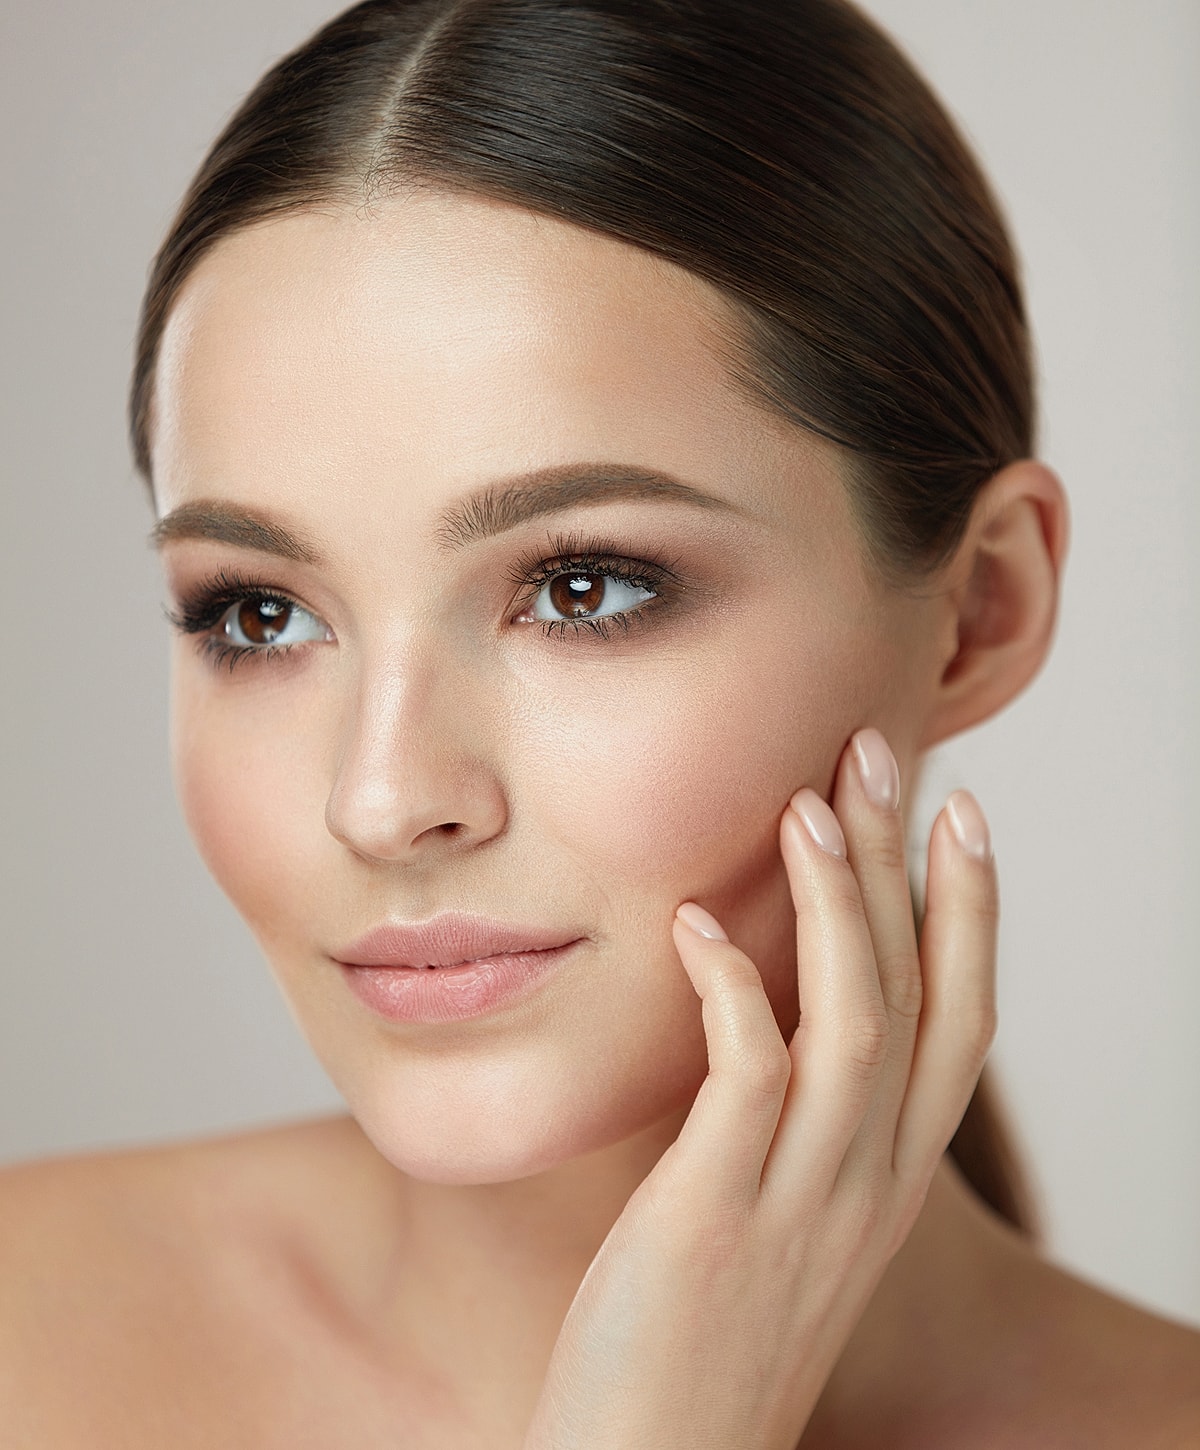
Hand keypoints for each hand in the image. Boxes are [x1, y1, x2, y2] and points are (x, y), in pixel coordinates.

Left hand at [521, 728, 997, 1449]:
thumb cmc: (700, 1332)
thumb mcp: (780, 1217)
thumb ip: (790, 1123)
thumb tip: (761, 1010)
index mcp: (888, 1178)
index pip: (962, 1022)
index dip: (971, 913)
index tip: (961, 814)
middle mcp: (868, 1183)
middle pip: (920, 995)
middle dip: (906, 866)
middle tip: (881, 755)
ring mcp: (801, 1201)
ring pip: (857, 1022)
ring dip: (839, 906)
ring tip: (805, 807)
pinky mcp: (716, 1216)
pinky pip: (748, 1076)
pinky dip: (735, 988)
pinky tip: (699, 924)